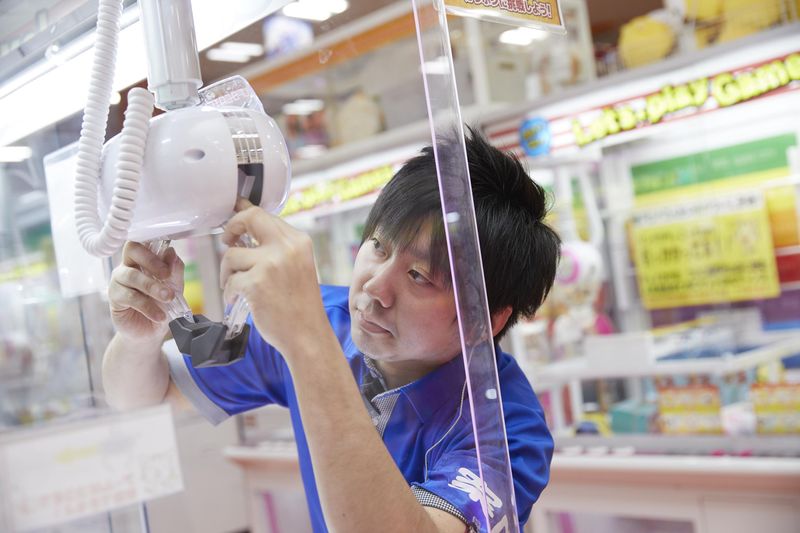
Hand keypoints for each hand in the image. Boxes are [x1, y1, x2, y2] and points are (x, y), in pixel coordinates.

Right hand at [108, 242, 184, 341]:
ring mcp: (119, 281)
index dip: (153, 242)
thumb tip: (171, 252)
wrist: (152, 330)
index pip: (143, 241)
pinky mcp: (115, 297)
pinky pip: (130, 297)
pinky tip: (159, 315)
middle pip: (132, 250)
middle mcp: (128, 265)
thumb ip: (174, 270)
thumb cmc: (161, 304)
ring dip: (153, 287)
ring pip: (132, 275)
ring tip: (168, 298)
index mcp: (143, 259)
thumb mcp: (174, 287)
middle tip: (167, 275)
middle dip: (152, 261)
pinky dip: (148, 307)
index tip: (169, 255)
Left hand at [220, 199, 328, 355]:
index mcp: (299, 241)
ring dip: (227, 272)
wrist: (307, 335)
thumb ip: (277, 248)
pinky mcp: (256, 284)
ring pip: (231, 255)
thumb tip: (247, 230)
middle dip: (231, 228)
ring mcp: (271, 265)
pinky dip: (229, 292)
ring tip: (236, 286)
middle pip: (249, 219)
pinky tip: (236, 300)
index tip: (235, 218)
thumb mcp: (297, 267)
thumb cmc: (300, 305)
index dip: (244, 214)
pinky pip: (230, 280)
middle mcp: (286, 248)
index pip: (265, 215)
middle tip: (227, 241)